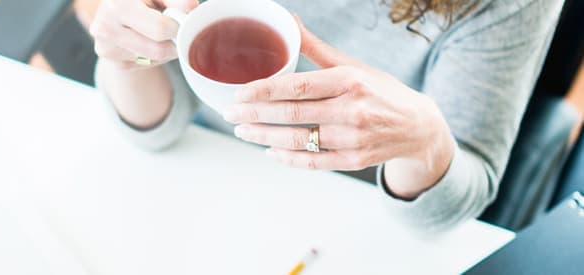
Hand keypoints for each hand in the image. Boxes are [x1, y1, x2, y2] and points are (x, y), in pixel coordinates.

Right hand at [89, 0, 198, 69]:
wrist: (113, 8)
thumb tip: (191, 8)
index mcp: (117, 7)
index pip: (159, 29)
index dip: (176, 27)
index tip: (180, 20)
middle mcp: (106, 29)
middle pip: (157, 50)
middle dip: (173, 42)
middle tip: (174, 29)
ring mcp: (107, 49)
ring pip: (154, 60)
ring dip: (164, 50)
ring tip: (157, 31)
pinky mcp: (113, 63)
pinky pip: (146, 65)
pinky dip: (154, 56)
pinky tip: (147, 40)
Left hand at [222, 20, 456, 197]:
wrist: (420, 127)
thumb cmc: (381, 91)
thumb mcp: (352, 66)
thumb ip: (316, 49)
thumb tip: (288, 22)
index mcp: (350, 81)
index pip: (298, 86)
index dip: (264, 91)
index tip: (239, 94)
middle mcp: (353, 110)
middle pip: (292, 114)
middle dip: (254, 115)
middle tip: (229, 114)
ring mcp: (353, 139)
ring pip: (298, 140)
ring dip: (264, 137)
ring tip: (242, 132)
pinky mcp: (354, 160)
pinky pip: (312, 162)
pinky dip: (287, 158)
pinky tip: (269, 150)